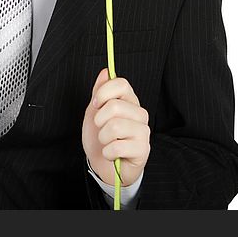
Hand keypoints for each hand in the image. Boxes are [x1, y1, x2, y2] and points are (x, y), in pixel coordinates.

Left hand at [82, 67, 150, 187]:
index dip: (103, 92)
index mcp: (129, 101)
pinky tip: (112, 154)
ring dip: (103, 138)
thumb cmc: (99, 137)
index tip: (95, 104)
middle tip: (101, 128)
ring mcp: (143, 132)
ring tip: (107, 142)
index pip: (121, 84)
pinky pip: (117, 146)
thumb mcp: (94, 112)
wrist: (103, 165)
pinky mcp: (143, 150)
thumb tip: (105, 71)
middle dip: (99, 120)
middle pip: (115, 106)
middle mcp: (140, 114)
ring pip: (115, 127)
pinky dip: (107, 152)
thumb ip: (100, 92)